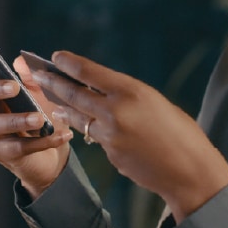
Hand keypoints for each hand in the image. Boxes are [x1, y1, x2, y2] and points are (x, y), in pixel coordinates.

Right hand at [0, 52, 73, 197]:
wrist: (52, 152)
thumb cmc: (40, 116)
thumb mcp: (40, 93)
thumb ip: (30, 78)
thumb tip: (20, 61)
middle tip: (14, 87)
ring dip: (18, 120)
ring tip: (40, 119)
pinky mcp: (3, 153)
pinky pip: (20, 147)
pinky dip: (43, 141)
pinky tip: (62, 135)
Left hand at [32, 51, 227, 220]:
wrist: (189, 171)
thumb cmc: (180, 132)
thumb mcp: (155, 102)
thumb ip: (127, 96)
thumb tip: (102, 91)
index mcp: (131, 91)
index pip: (89, 72)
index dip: (69, 63)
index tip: (55, 56)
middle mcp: (116, 111)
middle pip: (74, 93)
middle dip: (52, 83)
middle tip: (37, 75)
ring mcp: (110, 135)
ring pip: (78, 117)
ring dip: (62, 106)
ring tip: (51, 100)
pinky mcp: (109, 154)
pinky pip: (94, 137)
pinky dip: (87, 129)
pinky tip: (80, 124)